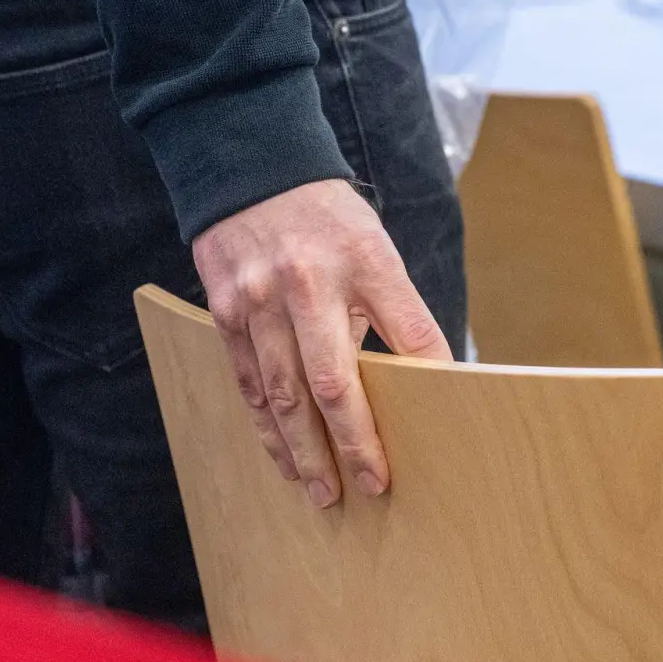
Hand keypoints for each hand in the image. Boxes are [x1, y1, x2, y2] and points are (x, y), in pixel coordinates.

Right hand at [192, 179, 453, 507]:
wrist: (249, 170)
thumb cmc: (326, 219)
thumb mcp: (377, 248)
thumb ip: (399, 312)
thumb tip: (434, 376)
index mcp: (361, 262)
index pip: (404, 333)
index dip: (423, 385)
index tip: (437, 431)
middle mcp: (305, 285)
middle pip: (329, 382)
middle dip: (350, 443)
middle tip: (370, 488)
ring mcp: (258, 302)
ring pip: (282, 394)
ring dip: (303, 450)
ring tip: (324, 492)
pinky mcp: (225, 314)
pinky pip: (247, 383)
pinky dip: (266, 426)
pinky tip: (282, 456)